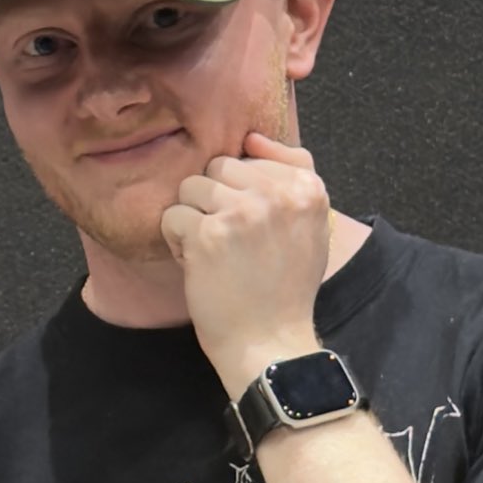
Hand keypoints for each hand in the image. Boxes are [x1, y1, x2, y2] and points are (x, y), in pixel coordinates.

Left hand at [159, 133, 331, 395]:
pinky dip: (176, 242)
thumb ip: (292, 177)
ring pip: (191, 187)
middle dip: (213, 202)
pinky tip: (196, 266)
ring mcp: (243, 212)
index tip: (250, 229)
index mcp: (308, 186)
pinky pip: (172, 216)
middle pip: (218, 167)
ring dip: (192, 220)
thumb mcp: (310, 226)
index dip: (240, 192)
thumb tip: (252, 137)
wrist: (270, 344)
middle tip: (227, 242)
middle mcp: (278, 193)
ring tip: (211, 253)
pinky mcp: (209, 235)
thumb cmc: (285, 290)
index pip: (253, 155)